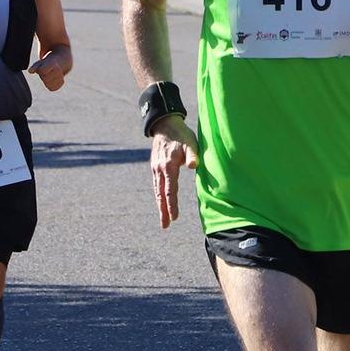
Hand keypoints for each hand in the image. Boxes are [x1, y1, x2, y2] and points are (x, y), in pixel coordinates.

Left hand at [29, 48, 68, 91]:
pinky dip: (50, 85)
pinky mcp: (62, 83)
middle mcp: (58, 70)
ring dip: (47, 81)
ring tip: (49, 75)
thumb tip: (29, 71)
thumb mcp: (40, 63)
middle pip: (45, 79)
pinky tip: (52, 80)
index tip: (43, 67)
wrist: (59, 63)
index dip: (40, 71)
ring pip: (48, 85)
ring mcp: (61, 76)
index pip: (42, 71)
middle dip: (43, 76)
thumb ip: (34, 67)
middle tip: (46, 72)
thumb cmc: (46, 63)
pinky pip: (52, 88)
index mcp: (52, 63)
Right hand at [150, 115, 201, 229]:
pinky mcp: (155, 168)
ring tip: (163, 221)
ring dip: (160, 206)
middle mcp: (160, 169)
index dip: (172, 204)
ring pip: (157, 191)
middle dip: (163, 211)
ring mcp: (156, 169)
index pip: (170, 189)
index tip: (174, 217)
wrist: (165, 125)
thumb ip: (192, 155)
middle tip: (165, 226)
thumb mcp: (190, 142)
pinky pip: (156, 185)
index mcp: (169, 165)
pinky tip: (161, 204)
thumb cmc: (181, 135)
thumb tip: (193, 165)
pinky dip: (158, 197)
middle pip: (161, 194)